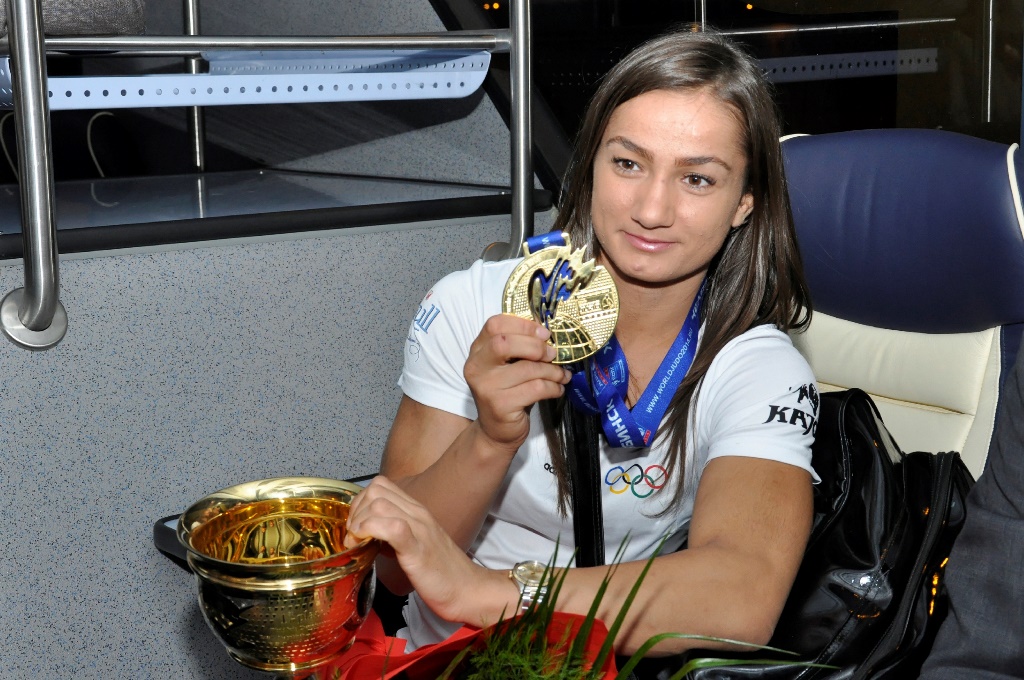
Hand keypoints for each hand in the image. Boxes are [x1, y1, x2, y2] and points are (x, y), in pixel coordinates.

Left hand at [344, 476, 514, 624]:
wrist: (468, 590)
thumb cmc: (442, 572)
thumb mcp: (416, 544)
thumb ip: (396, 533)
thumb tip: (370, 533)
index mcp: (417, 511)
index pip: (381, 485)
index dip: (360, 502)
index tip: (356, 526)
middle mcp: (418, 514)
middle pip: (375, 489)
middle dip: (356, 510)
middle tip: (353, 535)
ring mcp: (419, 529)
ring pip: (378, 503)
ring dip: (359, 521)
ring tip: (357, 542)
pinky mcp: (418, 549)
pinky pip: (391, 526)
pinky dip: (370, 531)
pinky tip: (365, 545)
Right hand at [464, 314, 570, 453]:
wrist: (496, 431)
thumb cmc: (507, 393)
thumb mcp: (507, 367)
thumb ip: (519, 348)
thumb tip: (548, 336)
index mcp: (478, 351)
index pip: (494, 325)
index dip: (522, 324)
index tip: (543, 333)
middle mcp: (476, 367)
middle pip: (504, 343)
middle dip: (535, 346)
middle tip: (553, 353)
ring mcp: (486, 387)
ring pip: (527, 368)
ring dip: (552, 370)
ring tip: (561, 374)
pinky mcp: (500, 405)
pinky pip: (535, 389)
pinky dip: (553, 387)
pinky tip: (557, 389)